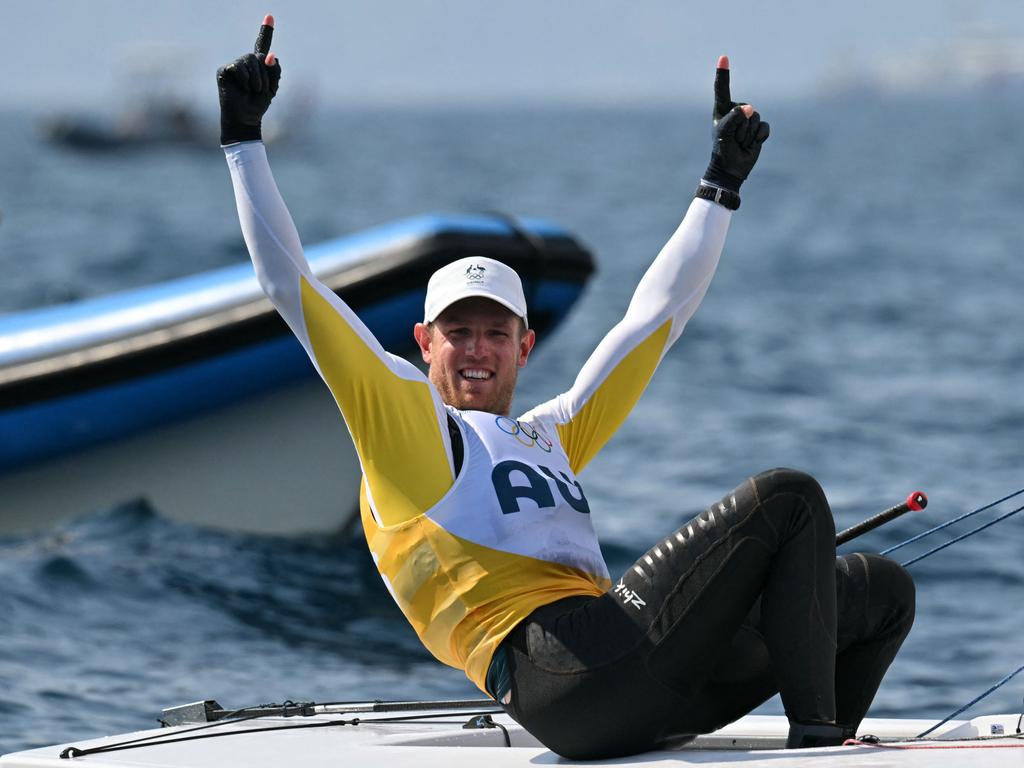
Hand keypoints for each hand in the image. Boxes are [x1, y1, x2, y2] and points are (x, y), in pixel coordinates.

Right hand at [217, 15, 281, 144]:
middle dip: (263, 75)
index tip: (270, 16)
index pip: (262, 44)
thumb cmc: (258, 105)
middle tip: (260, 90)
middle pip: (258, 56)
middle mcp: (245, 62)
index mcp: (258, 65)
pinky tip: (242, 90)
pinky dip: (245, 80)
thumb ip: (274, 71)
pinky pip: (239, 67)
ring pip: (249, 61)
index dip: (266, 30)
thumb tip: (271, 55)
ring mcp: (233, 65)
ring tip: (252, 91)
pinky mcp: (224, 70)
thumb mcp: (272, 88)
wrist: (246, 118)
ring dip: (256, 79)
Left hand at [703, 56, 768, 192]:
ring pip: (755, 119)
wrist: (732, 169)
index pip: (722, 89)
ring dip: (748, 135)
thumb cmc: (723, 151)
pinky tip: (751, 145)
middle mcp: (736, 111)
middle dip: (740, 127)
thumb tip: (750, 109)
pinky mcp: (759, 128)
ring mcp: (748, 120)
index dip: (723, 73)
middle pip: (745, 110)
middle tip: (733, 140)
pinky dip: (758, 138)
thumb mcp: (724, 133)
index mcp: (723, 109)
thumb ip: (734, 118)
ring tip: (740, 143)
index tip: (723, 57)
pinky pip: (764, 128)